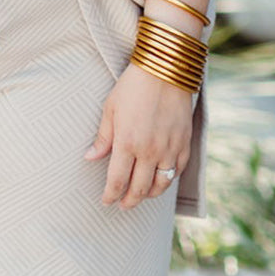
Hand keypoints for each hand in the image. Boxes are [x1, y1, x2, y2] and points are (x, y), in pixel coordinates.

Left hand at [84, 62, 193, 208]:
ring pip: (161, 184)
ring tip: (141, 196)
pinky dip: (169, 179)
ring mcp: (169, 148)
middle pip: (139, 188)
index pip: (117, 180)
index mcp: (127, 142)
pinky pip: (177, 170)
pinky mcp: (184, 143)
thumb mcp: (110, 109)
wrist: (166, 70)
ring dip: (149, 195)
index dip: (110, 195)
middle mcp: (149, 150)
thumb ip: (103, 137)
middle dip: (129, 200)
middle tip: (122, 205)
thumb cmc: (133, 86)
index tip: (106, 201)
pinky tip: (161, 180)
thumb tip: (90, 158)